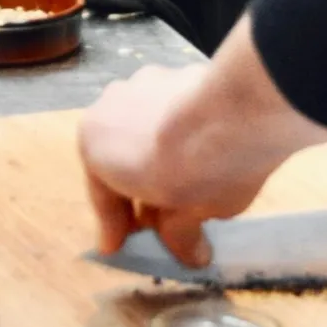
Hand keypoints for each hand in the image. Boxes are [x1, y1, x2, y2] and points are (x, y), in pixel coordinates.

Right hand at [81, 18, 326, 266]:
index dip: (112, 229)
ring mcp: (138, 84)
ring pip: (142, 127)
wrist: (232, 117)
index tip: (117, 249)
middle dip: (136, 188)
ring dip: (156, 152)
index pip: (103, 198)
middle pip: (119, 157)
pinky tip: (205, 145)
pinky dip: (180, 129)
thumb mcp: (188, 218)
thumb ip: (178, 234)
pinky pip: (169, 110)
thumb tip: (189, 253)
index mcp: (93, 147)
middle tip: (155, 217)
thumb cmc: (196, 173)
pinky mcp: (172, 72)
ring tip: (186, 177)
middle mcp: (105, 108)